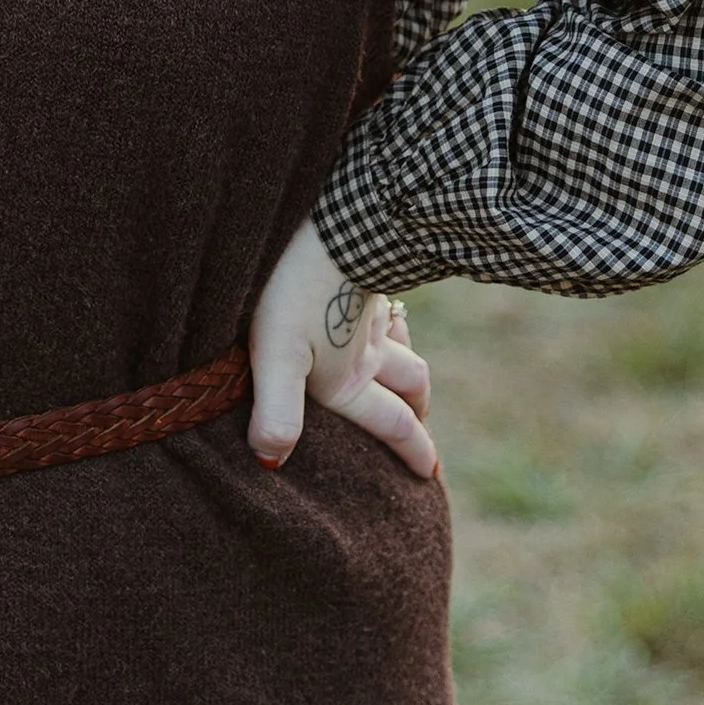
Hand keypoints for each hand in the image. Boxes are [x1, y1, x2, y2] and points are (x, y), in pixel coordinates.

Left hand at [246, 214, 435, 478]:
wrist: (329, 228)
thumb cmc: (296, 295)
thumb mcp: (278, 359)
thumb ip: (277, 413)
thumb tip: (272, 463)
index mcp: (349, 379)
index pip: (391, 425)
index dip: (413, 452)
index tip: (431, 476)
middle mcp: (369, 352)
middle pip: (409, 388)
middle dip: (419, 416)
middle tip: (424, 436)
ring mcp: (371, 315)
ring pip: (406, 350)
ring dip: (414, 373)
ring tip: (414, 386)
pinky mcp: (364, 282)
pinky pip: (393, 313)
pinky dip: (398, 327)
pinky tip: (389, 318)